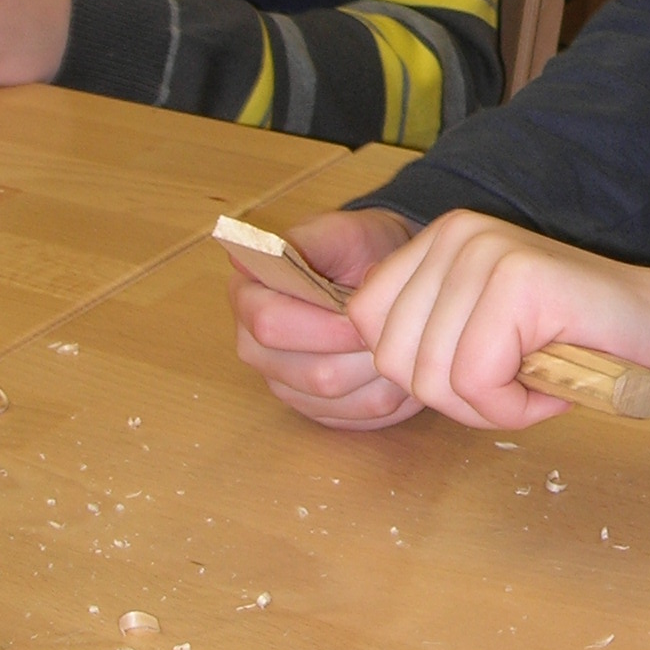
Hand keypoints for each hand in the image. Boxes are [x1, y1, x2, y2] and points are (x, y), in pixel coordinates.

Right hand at [229, 208, 425, 429]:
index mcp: (248, 298)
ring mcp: (284, 385)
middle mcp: (256, 348)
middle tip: (393, 327)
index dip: (322, 322)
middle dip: (358, 350)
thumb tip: (260, 254)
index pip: (269, 324)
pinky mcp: (316, 410)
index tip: (361, 309)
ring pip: (336, 398)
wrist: (382, 273)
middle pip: (309, 373)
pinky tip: (400, 364)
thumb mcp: (339, 232)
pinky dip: (389, 393)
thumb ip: (305, 241)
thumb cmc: (358, 249)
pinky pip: (356, 417)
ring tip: (401, 341)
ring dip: (378, 371)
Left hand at [348, 213, 649, 430]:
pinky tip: (555, 380)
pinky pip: (476, 380)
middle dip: (454, 397)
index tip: (483, 370)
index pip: (366, 326)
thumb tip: (345, 360)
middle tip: (516, 382)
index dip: (421, 375)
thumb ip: (423, 337)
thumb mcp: (477, 333)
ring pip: (433, 377)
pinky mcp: (518, 279)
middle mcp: (455, 233)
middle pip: (393, 358)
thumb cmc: (576, 348)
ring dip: (489, 404)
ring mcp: (486, 251)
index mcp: (438, 240)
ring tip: (538, 377)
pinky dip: (515, 405)